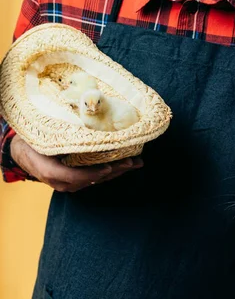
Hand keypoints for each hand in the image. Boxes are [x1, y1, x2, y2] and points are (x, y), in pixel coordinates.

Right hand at [10, 134, 142, 192]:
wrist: (23, 151)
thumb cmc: (34, 142)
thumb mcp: (42, 140)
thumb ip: (58, 141)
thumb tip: (77, 126)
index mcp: (52, 172)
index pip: (76, 177)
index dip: (93, 173)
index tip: (108, 166)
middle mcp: (63, 182)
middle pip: (93, 178)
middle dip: (115, 170)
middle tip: (133, 162)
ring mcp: (70, 183)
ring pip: (97, 178)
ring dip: (117, 171)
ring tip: (136, 163)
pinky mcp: (76, 180)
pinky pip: (95, 176)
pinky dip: (111, 170)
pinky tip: (125, 164)